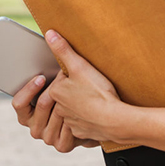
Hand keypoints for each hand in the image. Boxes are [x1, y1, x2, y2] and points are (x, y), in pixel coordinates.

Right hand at [10, 63, 99, 151]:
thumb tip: (52, 33)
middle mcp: (35, 128)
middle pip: (40, 106)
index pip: (19, 103)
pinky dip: (75, 115)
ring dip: (67, 100)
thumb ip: (53, 59)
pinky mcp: (62, 145)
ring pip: (56, 114)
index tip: (40, 77)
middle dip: (54, 90)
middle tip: (65, 77)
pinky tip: (82, 107)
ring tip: (77, 89)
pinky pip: (67, 127)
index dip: (28, 89)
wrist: (95, 121)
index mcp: (26, 115)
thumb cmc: (74, 98)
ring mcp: (48, 138)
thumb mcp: (60, 80)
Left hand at [41, 29, 128, 145]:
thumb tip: (49, 34)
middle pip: (68, 94)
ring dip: (82, 105)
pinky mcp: (81, 132)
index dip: (77, 75)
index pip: (63, 79)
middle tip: (93, 87)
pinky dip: (90, 118)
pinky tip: (99, 112)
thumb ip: (63, 50)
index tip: (87, 76)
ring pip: (74, 109)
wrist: (114, 120)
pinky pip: (83, 122)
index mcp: (56, 92)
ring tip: (96, 99)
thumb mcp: (80, 66)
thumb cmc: (98, 93)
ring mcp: (70, 122)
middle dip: (77, 91)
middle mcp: (59, 108)